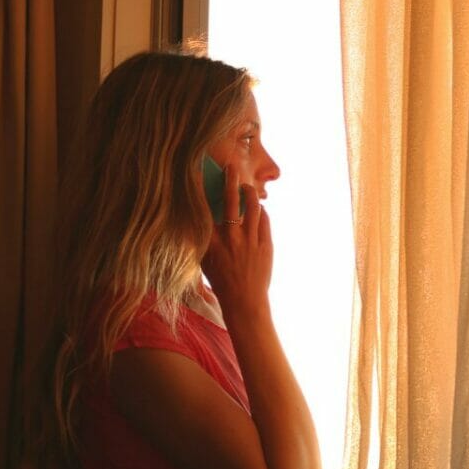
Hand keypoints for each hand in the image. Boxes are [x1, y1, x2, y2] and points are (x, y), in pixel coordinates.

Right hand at [200, 167, 272, 317]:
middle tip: (231, 168)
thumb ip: (203, 238)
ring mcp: (250, 241)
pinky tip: (258, 209)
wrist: (244, 301)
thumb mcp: (205, 259)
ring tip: (247, 187)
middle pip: (231, 201)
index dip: (203, 189)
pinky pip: (264, 221)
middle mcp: (231, 238)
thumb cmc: (221, 281)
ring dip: (250, 194)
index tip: (202, 174)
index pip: (206, 208)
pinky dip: (261, 212)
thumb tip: (203, 217)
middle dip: (231, 180)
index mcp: (212, 241)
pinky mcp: (266, 245)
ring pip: (253, 207)